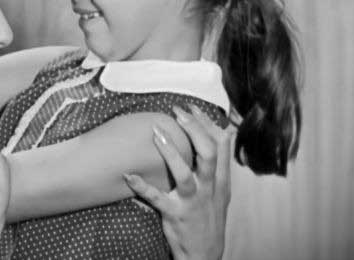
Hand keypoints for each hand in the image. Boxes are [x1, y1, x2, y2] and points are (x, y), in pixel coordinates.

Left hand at [124, 105, 235, 259]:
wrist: (205, 254)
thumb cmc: (209, 216)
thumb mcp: (222, 190)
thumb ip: (220, 162)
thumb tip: (225, 131)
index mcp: (220, 181)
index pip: (220, 146)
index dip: (208, 124)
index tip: (192, 107)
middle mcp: (209, 189)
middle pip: (208, 154)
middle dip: (194, 131)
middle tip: (178, 113)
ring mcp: (192, 202)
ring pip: (185, 175)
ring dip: (171, 153)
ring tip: (157, 134)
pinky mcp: (174, 215)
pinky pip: (157, 199)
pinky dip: (142, 186)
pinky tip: (129, 175)